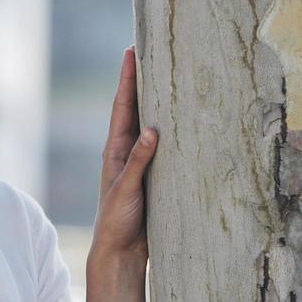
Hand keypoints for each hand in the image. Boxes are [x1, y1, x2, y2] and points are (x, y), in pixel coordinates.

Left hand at [91, 46, 156, 262]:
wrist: (121, 251)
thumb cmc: (117, 220)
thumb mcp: (126, 189)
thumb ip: (139, 161)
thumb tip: (153, 130)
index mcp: (115, 149)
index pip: (123, 105)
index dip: (127, 78)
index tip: (131, 50)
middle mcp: (127, 150)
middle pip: (137, 108)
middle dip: (144, 80)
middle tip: (154, 51)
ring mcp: (140, 161)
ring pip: (152, 123)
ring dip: (160, 101)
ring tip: (172, 75)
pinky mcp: (154, 174)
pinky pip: (165, 144)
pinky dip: (172, 128)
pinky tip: (186, 119)